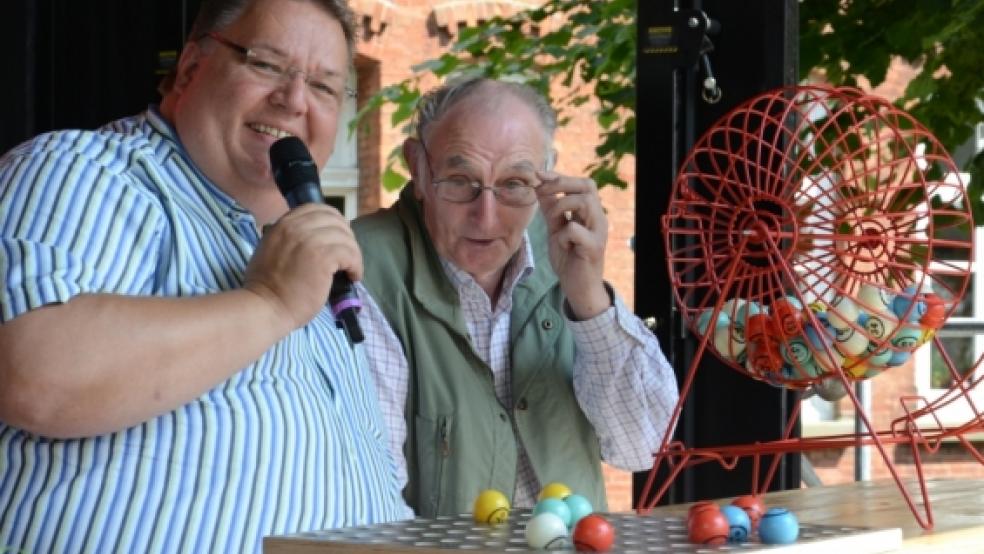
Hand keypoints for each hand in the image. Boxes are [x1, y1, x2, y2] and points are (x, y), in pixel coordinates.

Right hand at [245, 204, 362, 330]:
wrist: (265, 307)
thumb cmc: (267, 287)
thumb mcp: (272, 250)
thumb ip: (290, 238)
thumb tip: (316, 239)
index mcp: (283, 223)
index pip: (317, 209)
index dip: (333, 221)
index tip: (338, 238)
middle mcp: (296, 226)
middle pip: (335, 220)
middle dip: (346, 237)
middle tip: (348, 256)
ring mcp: (310, 240)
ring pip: (345, 237)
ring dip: (353, 253)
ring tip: (351, 269)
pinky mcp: (322, 256)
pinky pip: (350, 253)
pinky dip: (356, 265)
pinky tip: (353, 276)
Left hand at [535, 170, 609, 319]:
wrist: (579, 289)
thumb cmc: (569, 259)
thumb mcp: (556, 230)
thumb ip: (552, 210)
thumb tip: (540, 188)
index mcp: (590, 213)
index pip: (582, 184)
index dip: (560, 177)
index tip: (538, 175)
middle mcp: (598, 219)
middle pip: (587, 186)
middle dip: (561, 184)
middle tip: (542, 191)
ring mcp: (598, 232)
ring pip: (584, 201)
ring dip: (562, 206)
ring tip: (553, 222)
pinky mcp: (594, 248)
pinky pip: (575, 229)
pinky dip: (563, 235)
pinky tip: (562, 245)